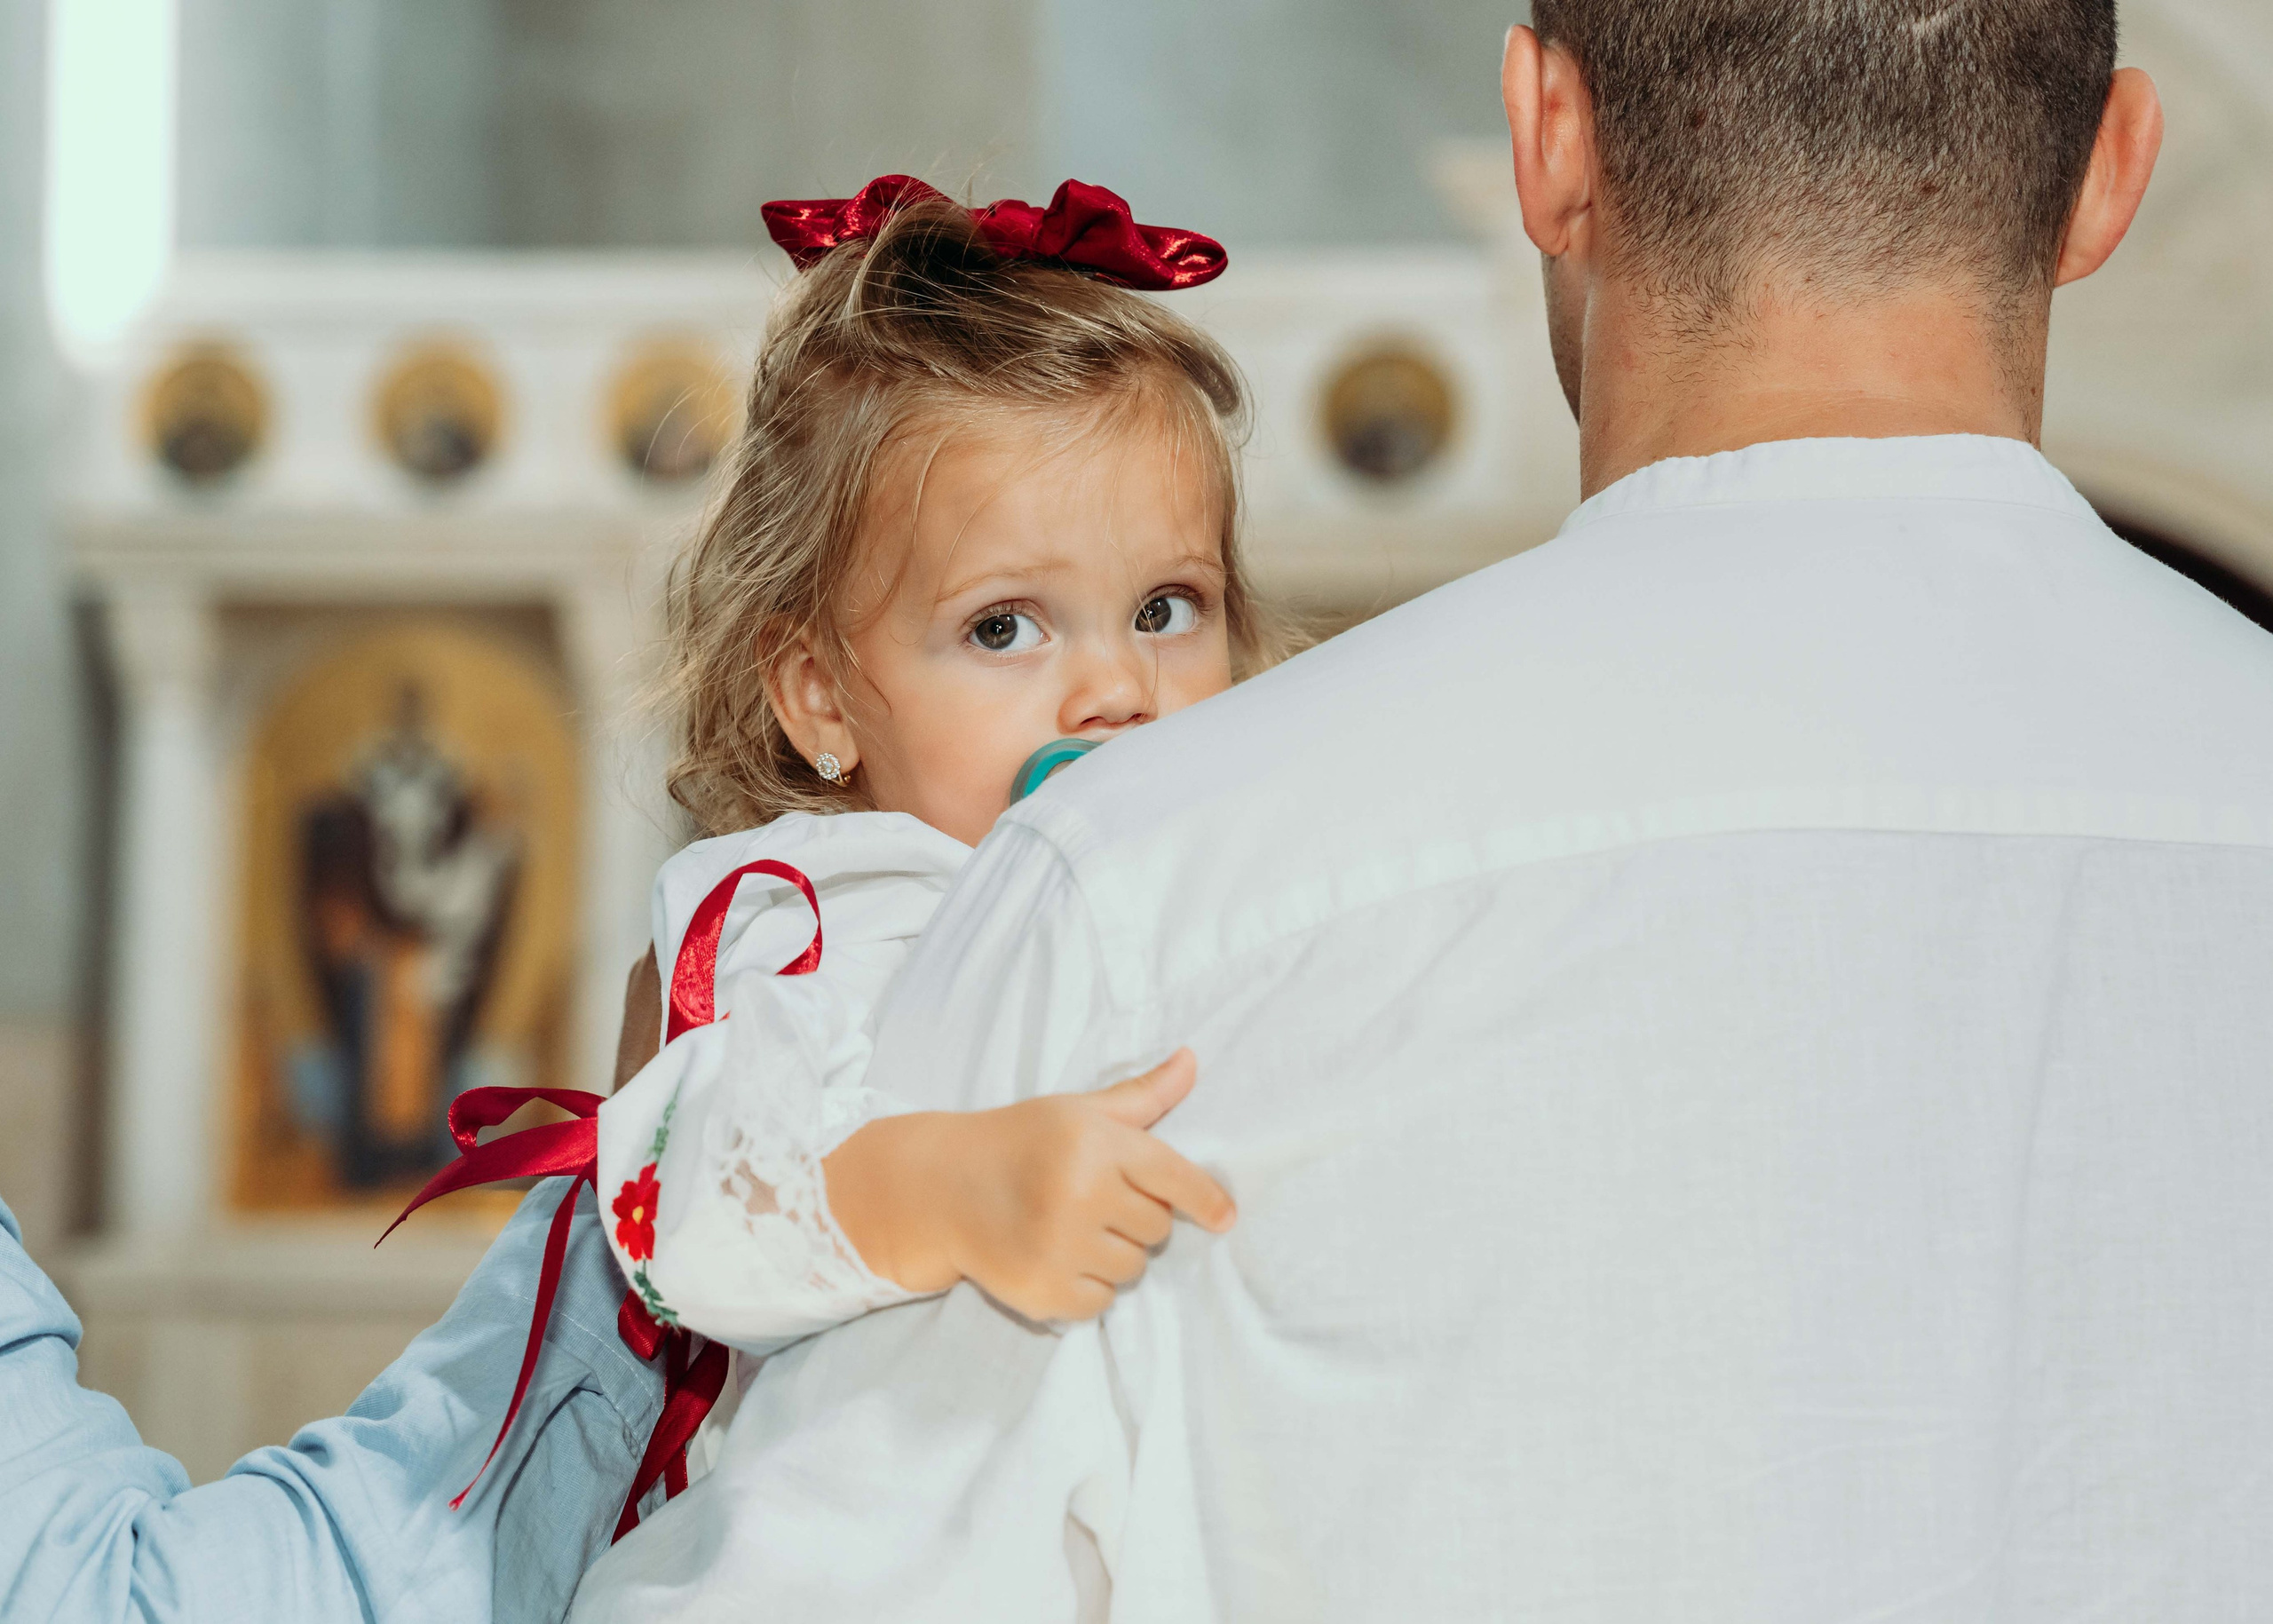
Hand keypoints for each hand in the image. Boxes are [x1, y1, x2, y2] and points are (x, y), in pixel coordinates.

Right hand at [824, 1050, 1235, 1321]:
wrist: (941, 1187)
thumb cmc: (1020, 1142)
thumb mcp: (1077, 1111)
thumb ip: (1142, 1095)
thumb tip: (1192, 1060)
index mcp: (1094, 1143)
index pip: (1173, 1176)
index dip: (1206, 1199)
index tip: (1226, 1217)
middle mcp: (1079, 1193)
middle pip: (1157, 1228)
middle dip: (1136, 1218)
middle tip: (1093, 1201)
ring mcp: (1059, 1246)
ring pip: (1133, 1268)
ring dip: (1114, 1255)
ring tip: (1071, 1228)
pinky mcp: (1042, 1290)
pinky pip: (1101, 1302)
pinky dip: (1088, 1289)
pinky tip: (1058, 1259)